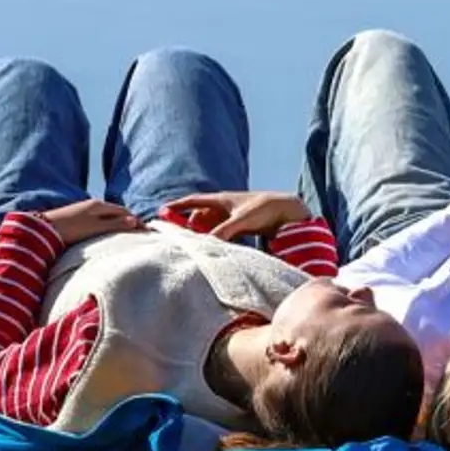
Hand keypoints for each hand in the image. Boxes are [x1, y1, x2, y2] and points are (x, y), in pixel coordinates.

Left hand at [38, 199, 142, 244]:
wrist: (42, 230)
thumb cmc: (69, 229)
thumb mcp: (94, 228)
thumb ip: (114, 225)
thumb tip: (134, 221)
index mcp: (99, 205)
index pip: (124, 211)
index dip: (136, 220)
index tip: (147, 231)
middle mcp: (93, 204)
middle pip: (117, 212)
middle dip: (129, 221)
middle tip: (140, 233)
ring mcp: (85, 210)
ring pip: (108, 216)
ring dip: (119, 223)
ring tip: (126, 235)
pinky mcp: (78, 218)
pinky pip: (100, 220)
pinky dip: (109, 225)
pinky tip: (107, 234)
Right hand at [161, 190, 311, 241]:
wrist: (288, 211)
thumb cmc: (265, 209)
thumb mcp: (241, 220)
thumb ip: (223, 232)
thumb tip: (206, 245)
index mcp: (222, 199)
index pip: (193, 201)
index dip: (177, 206)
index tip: (161, 211)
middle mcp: (224, 207)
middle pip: (199, 217)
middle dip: (188, 226)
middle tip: (177, 239)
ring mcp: (232, 217)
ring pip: (209, 227)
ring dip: (202, 236)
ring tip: (193, 248)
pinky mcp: (241, 228)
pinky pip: (221, 235)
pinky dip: (215, 241)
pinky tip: (212, 250)